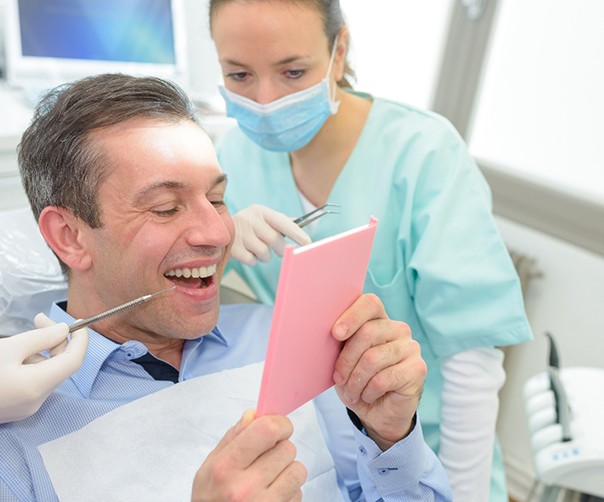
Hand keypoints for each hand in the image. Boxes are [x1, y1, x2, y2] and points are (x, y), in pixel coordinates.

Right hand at [0, 313, 88, 423]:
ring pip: (47, 373)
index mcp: (37, 386)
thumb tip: (64, 330)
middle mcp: (36, 401)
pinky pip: (34, 382)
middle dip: (55, 340)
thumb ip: (40, 338)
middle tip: (39, 318)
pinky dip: (31, 365)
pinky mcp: (15, 409)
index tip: (79, 322)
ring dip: (41, 351)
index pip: (74, 361)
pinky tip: (14, 354)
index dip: (81, 339)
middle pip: (61, 366)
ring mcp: (26, 408)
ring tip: (20, 337)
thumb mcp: (8, 348)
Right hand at [191, 409, 306, 500]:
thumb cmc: (210, 498)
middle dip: (280, 449)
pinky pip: (299, 493)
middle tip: (266, 459)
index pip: (267, 430)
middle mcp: (244, 488)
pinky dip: (289, 492)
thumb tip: (253, 414)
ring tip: (270, 478)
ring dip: (288, 471)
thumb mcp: (209, 466)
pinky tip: (272, 496)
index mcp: (225, 467)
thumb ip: (232, 438)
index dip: (279, 423)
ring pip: (298, 470)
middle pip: (287, 449)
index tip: (278, 427)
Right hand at [230, 204, 310, 264]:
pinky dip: (253, 260)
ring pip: (264, 253)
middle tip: (279, 251)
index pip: (282, 221)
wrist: (217, 230)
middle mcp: (249, 219)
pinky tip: (247, 253)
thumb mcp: (263, 219)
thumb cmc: (249, 227)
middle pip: (274, 240)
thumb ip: (281, 222)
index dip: (296, 233)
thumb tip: (302, 226)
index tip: (308, 242)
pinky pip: (251, 260)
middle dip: (280, 249)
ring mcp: (239, 232)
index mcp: (260, 211)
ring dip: (265, 256)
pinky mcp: (231, 247)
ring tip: (257, 249)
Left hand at [331, 294, 425, 450]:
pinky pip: (384, 378)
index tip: (336, 334)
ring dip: (355, 380)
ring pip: (373, 358)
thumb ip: (340, 342)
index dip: (352, 316)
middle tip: (338, 379)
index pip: (370, 303)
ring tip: (351, 392)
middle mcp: (398, 328)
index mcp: (378, 319)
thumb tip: (325, 330)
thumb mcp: (342, 359)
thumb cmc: (357, 380)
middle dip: (346, 359)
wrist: (377, 412)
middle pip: (367, 332)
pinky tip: (368, 396)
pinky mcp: (417, 368)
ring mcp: (410, 347)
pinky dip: (369, 392)